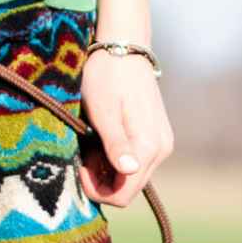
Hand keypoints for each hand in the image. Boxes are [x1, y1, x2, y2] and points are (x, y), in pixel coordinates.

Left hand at [79, 48, 173, 209]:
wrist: (124, 47)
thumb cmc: (107, 76)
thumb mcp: (103, 111)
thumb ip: (115, 143)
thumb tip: (128, 170)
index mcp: (149, 147)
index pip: (123, 195)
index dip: (97, 190)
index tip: (80, 167)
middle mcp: (161, 150)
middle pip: (129, 189)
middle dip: (102, 180)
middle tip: (83, 155)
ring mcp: (161, 144)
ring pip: (132, 176)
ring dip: (108, 170)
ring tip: (91, 144)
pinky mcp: (157, 137)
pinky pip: (136, 161)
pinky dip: (116, 159)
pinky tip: (102, 140)